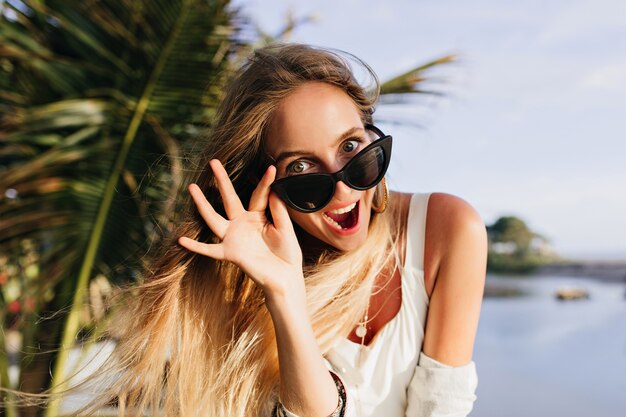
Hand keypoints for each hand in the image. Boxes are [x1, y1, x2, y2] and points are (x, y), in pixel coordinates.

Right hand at [178, 160, 304, 298]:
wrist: (285, 278)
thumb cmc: (287, 253)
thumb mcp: (286, 228)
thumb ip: (279, 211)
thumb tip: (274, 190)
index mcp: (258, 216)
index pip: (259, 194)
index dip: (266, 182)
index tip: (272, 168)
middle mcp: (242, 223)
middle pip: (229, 198)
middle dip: (222, 181)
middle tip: (214, 162)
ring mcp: (234, 237)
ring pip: (214, 218)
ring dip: (202, 204)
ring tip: (192, 187)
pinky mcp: (230, 253)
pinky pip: (209, 250)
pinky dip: (196, 246)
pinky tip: (181, 240)